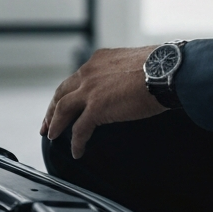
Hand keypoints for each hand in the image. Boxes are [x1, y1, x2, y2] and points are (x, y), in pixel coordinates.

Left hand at [41, 46, 166, 158]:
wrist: (165, 70)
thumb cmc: (160, 66)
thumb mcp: (134, 63)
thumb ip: (125, 73)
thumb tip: (134, 82)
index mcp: (99, 60)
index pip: (77, 78)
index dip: (69, 91)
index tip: (66, 101)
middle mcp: (89, 72)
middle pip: (62, 92)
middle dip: (52, 108)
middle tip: (46, 122)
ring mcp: (90, 90)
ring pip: (62, 109)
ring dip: (55, 124)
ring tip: (51, 136)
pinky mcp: (96, 108)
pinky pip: (79, 129)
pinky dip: (76, 142)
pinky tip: (77, 151)